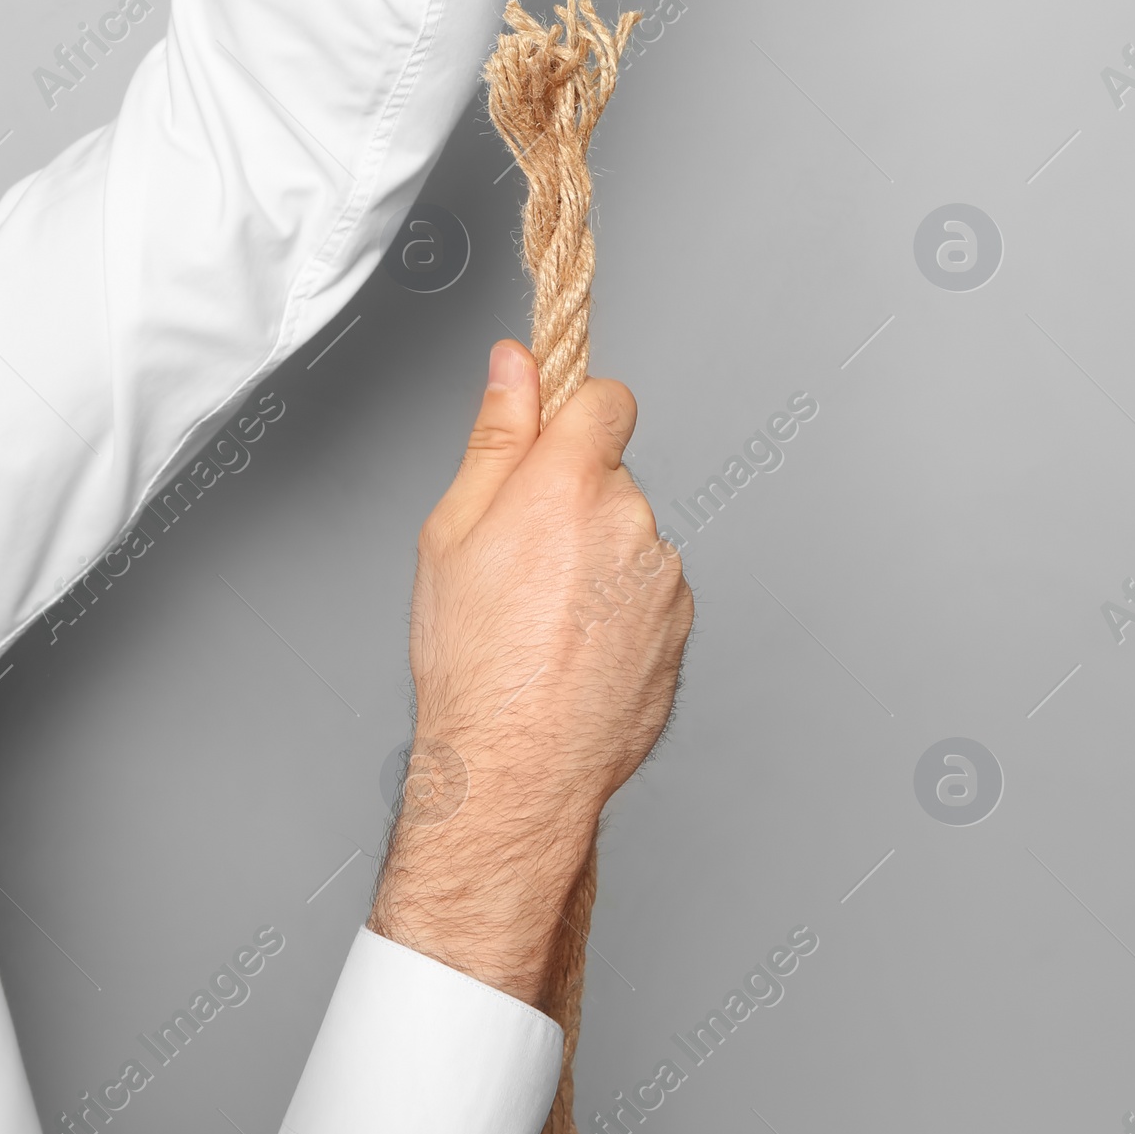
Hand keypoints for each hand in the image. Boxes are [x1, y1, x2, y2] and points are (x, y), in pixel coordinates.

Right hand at [368, 339, 693, 1011]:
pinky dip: (620, 612)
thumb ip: (497, 435)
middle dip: (576, 503)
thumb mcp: (452, 533)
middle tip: (522, 564)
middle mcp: (631, 520)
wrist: (517, 772)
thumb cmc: (472, 661)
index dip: (577, 416)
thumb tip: (514, 361)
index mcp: (570, 485)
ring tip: (545, 623)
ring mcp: (664, 577)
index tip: (555, 442)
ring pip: (631, 540)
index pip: (607, 400)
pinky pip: (650, 594)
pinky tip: (574, 653)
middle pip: (612, 477)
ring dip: (600, 562)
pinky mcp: (682, 627)